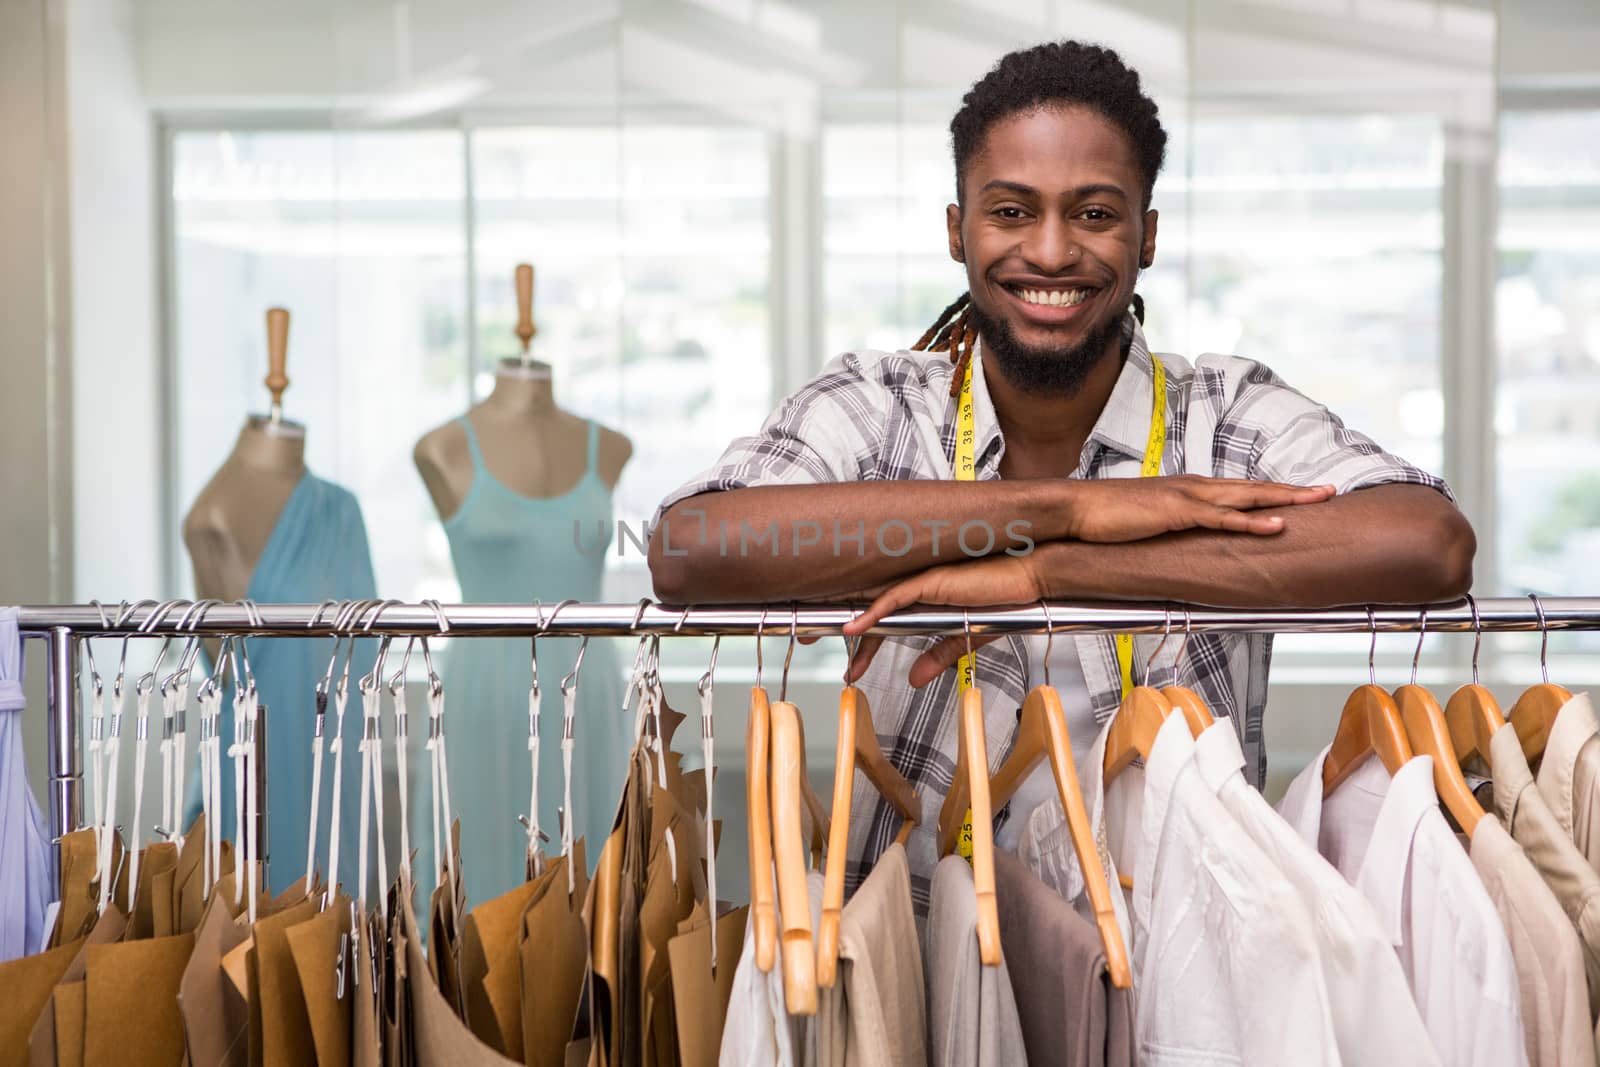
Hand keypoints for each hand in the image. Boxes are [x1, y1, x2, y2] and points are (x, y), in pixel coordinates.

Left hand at [841, 555, 1042, 687]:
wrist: (1029, 581)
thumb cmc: (1005, 601)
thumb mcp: (964, 640)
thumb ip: (937, 657)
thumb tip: (914, 679)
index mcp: (926, 599)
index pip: (887, 620)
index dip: (869, 642)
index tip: (856, 667)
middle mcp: (920, 588)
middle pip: (877, 611)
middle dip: (855, 637)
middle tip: (841, 661)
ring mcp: (924, 581)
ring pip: (880, 604)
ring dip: (858, 627)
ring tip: (839, 650)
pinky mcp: (931, 580)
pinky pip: (895, 597)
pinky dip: (874, 613)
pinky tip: (855, 628)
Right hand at [1064, 477, 1333, 541]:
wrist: (1077, 508)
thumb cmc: (1106, 517)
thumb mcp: (1148, 521)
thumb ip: (1171, 527)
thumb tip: (1185, 539)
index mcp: (1189, 490)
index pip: (1240, 490)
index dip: (1273, 492)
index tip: (1303, 494)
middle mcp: (1194, 487)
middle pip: (1254, 488)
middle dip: (1294, 490)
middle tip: (1331, 491)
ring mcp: (1187, 498)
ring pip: (1247, 497)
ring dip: (1284, 499)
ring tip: (1318, 500)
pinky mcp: (1176, 512)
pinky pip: (1222, 518)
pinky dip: (1251, 521)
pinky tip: (1276, 525)